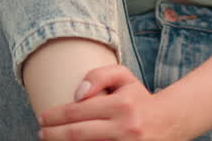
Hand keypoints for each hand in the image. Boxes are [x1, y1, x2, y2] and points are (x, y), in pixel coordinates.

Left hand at [37, 65, 184, 140]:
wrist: (171, 122)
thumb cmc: (140, 98)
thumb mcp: (123, 77)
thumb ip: (98, 76)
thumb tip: (77, 94)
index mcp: (122, 105)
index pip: (78, 111)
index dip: (55, 116)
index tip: (42, 118)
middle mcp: (126, 128)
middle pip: (77, 134)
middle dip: (53, 135)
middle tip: (41, 133)